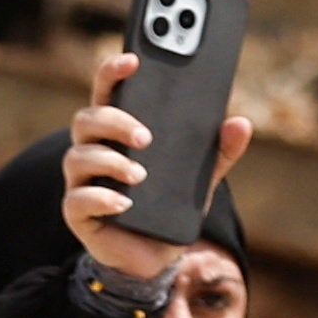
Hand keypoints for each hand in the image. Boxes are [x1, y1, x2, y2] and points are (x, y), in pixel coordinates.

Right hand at [61, 47, 252, 282]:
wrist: (153, 258)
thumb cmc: (169, 209)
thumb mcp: (201, 179)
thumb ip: (218, 152)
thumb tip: (239, 123)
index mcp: (117, 134)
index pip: (107, 93)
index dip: (113, 72)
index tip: (133, 60)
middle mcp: (93, 151)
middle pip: (86, 119)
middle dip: (114, 122)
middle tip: (146, 137)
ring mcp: (81, 182)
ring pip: (78, 156)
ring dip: (110, 162)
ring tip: (140, 175)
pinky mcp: (78, 213)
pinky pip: (79, 199)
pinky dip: (103, 198)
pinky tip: (125, 203)